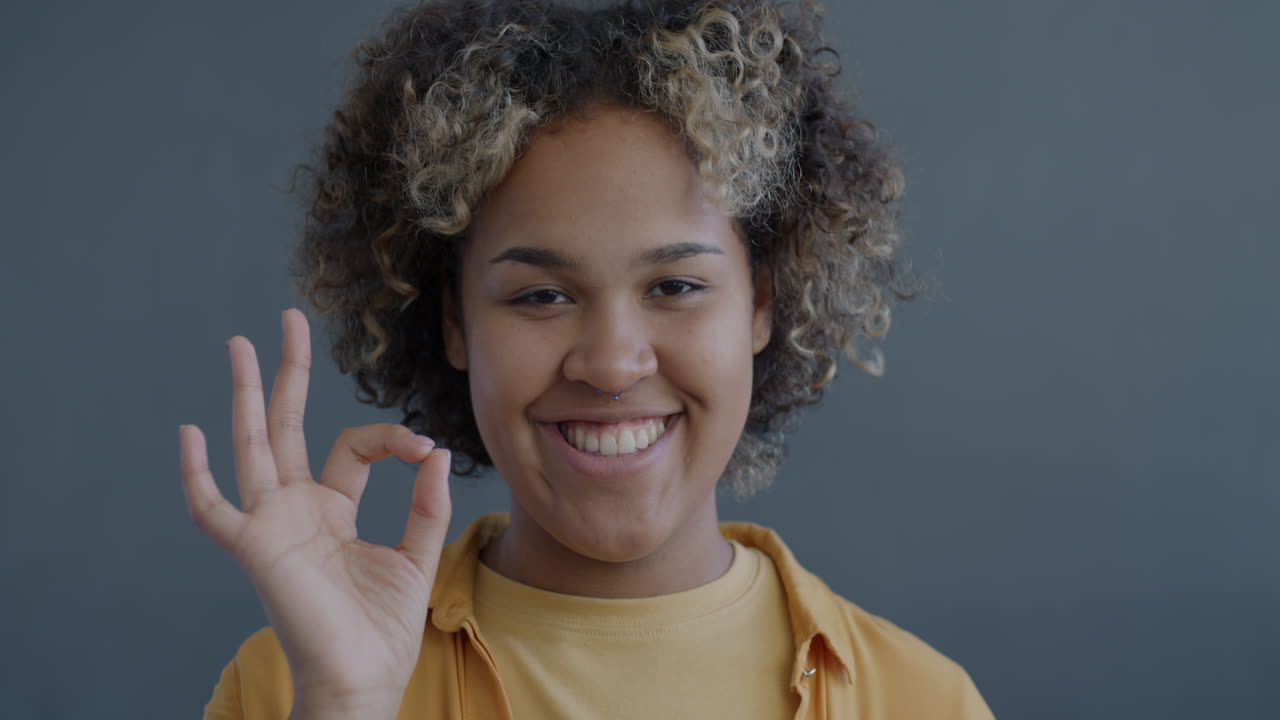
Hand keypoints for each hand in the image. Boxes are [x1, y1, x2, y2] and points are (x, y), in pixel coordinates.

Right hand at [179, 309, 450, 715]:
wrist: (363, 679)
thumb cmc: (383, 629)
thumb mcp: (418, 556)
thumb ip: (428, 505)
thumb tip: (436, 451)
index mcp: (333, 508)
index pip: (353, 447)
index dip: (390, 437)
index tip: (426, 448)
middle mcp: (296, 509)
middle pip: (287, 426)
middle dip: (287, 373)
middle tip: (286, 320)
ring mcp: (272, 525)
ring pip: (252, 447)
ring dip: (246, 395)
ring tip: (240, 344)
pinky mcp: (255, 549)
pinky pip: (213, 512)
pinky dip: (197, 477)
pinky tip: (191, 433)